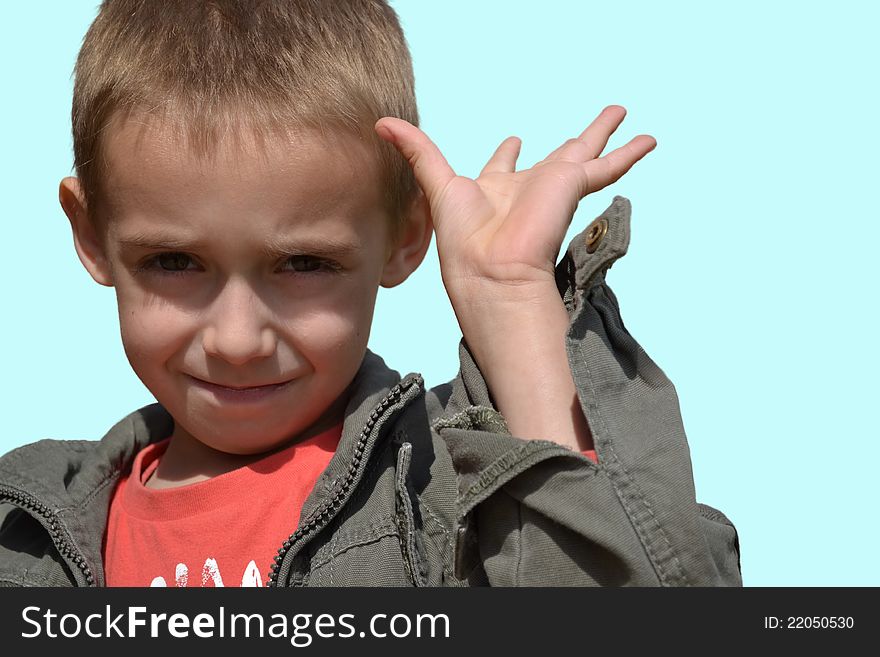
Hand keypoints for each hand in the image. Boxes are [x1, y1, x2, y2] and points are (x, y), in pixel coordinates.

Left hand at [375, 105, 655, 296]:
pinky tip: (649, 139)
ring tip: (624, 113)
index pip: (504, 167)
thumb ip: (416, 151)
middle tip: (594, 119)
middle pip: (557, 155)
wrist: (495, 276)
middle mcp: (528, 189)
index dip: (508, 153)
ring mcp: (554, 188)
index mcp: (495, 192)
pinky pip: (607, 165)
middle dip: (574, 138)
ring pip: (589, 154)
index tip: (514, 140)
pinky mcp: (573, 187)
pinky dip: (628, 153)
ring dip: (607, 136)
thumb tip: (382, 122)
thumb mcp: (436, 186)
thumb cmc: (463, 246)